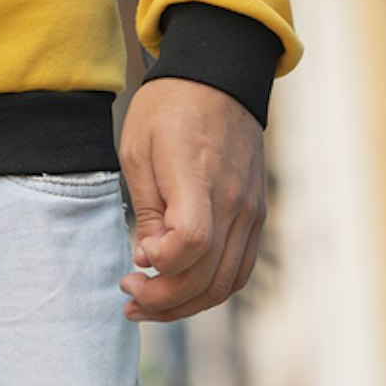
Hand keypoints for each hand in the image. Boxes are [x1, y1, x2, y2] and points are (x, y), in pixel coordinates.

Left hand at [119, 76, 264, 321]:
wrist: (218, 81)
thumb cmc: (168, 111)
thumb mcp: (138, 151)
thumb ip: (148, 210)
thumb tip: (147, 259)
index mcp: (199, 179)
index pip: (193, 242)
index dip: (163, 262)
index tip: (136, 258)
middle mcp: (234, 203)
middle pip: (208, 276)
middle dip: (165, 299)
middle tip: (129, 296)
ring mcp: (251, 213)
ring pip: (226, 282)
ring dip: (187, 304)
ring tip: (149, 303)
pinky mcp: (256, 217)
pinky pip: (239, 268)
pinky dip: (212, 289)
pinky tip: (181, 289)